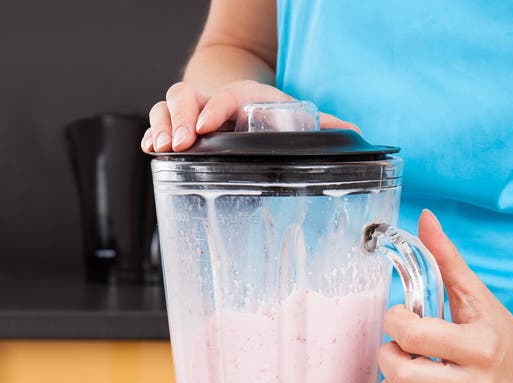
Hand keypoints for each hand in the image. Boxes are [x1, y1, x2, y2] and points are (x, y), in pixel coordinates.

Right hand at [141, 80, 358, 152]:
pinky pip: (156, 123)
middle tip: (185, 142)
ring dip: (163, 126)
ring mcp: (188, 113)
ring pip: (165, 106)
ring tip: (165, 148)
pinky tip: (153, 150)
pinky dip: (153, 134)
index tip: (211, 126)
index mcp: (240, 98)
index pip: (225, 96)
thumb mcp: (288, 117)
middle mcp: (209, 101)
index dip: (216, 108)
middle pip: (186, 96)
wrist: (231, 101)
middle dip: (182, 118)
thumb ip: (320, 127)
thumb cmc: (259, 114)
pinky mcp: (174, 126)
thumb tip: (353, 133)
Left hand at [378, 210, 512, 382]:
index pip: (411, 334)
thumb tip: (423, 219)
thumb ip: (444, 259)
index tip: (399, 319)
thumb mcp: (474, 293)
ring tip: (399, 377)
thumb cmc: (495, 330)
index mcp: (478, 346)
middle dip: (387, 357)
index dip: (393, 322)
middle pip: (402, 376)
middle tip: (396, 349)